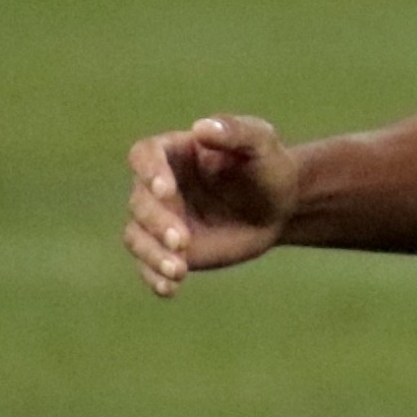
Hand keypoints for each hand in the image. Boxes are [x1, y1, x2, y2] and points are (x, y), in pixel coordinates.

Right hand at [124, 115, 298, 295]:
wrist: (280, 207)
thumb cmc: (268, 166)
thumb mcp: (261, 143)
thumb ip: (235, 131)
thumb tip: (201, 127)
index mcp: (174, 151)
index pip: (144, 155)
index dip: (149, 172)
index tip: (166, 190)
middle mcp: (159, 186)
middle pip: (139, 201)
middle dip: (156, 222)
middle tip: (182, 240)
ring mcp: (160, 219)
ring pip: (136, 236)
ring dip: (151, 255)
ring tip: (179, 270)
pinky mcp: (167, 249)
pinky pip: (148, 265)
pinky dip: (154, 277)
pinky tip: (170, 289)